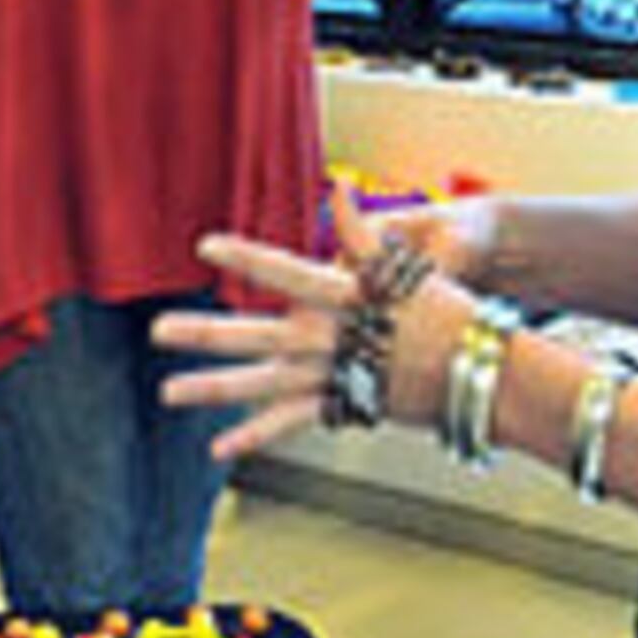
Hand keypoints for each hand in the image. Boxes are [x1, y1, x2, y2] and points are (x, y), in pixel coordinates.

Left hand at [155, 197, 423, 462]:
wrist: (481, 370)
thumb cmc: (447, 313)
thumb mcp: (405, 268)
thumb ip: (361, 234)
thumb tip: (339, 188)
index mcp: (342, 296)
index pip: (282, 271)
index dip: (243, 256)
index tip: (205, 245)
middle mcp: (326, 337)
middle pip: (252, 334)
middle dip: (200, 333)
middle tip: (157, 330)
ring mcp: (329, 376)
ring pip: (258, 385)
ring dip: (209, 388)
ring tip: (168, 392)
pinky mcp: (339, 406)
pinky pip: (288, 424)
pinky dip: (253, 438)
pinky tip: (218, 448)